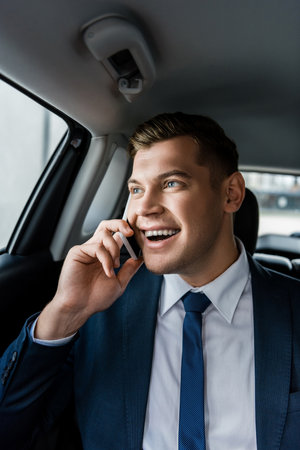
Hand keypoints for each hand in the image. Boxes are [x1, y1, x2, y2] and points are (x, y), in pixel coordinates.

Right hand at [35, 220, 142, 338]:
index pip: (115, 235)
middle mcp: (95, 250)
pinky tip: (108, 271)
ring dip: (115, 249)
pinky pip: (96, 247)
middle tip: (130, 232)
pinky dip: (106, 259)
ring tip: (115, 266)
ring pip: (104, 234)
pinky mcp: (77, 252)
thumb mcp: (119, 283)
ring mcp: (86, 250)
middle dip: (120, 224)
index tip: (137, 237)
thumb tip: (141, 258)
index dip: (126, 232)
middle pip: (106, 226)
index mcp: (105, 256)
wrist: (80, 308)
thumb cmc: (95, 298)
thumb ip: (129, 269)